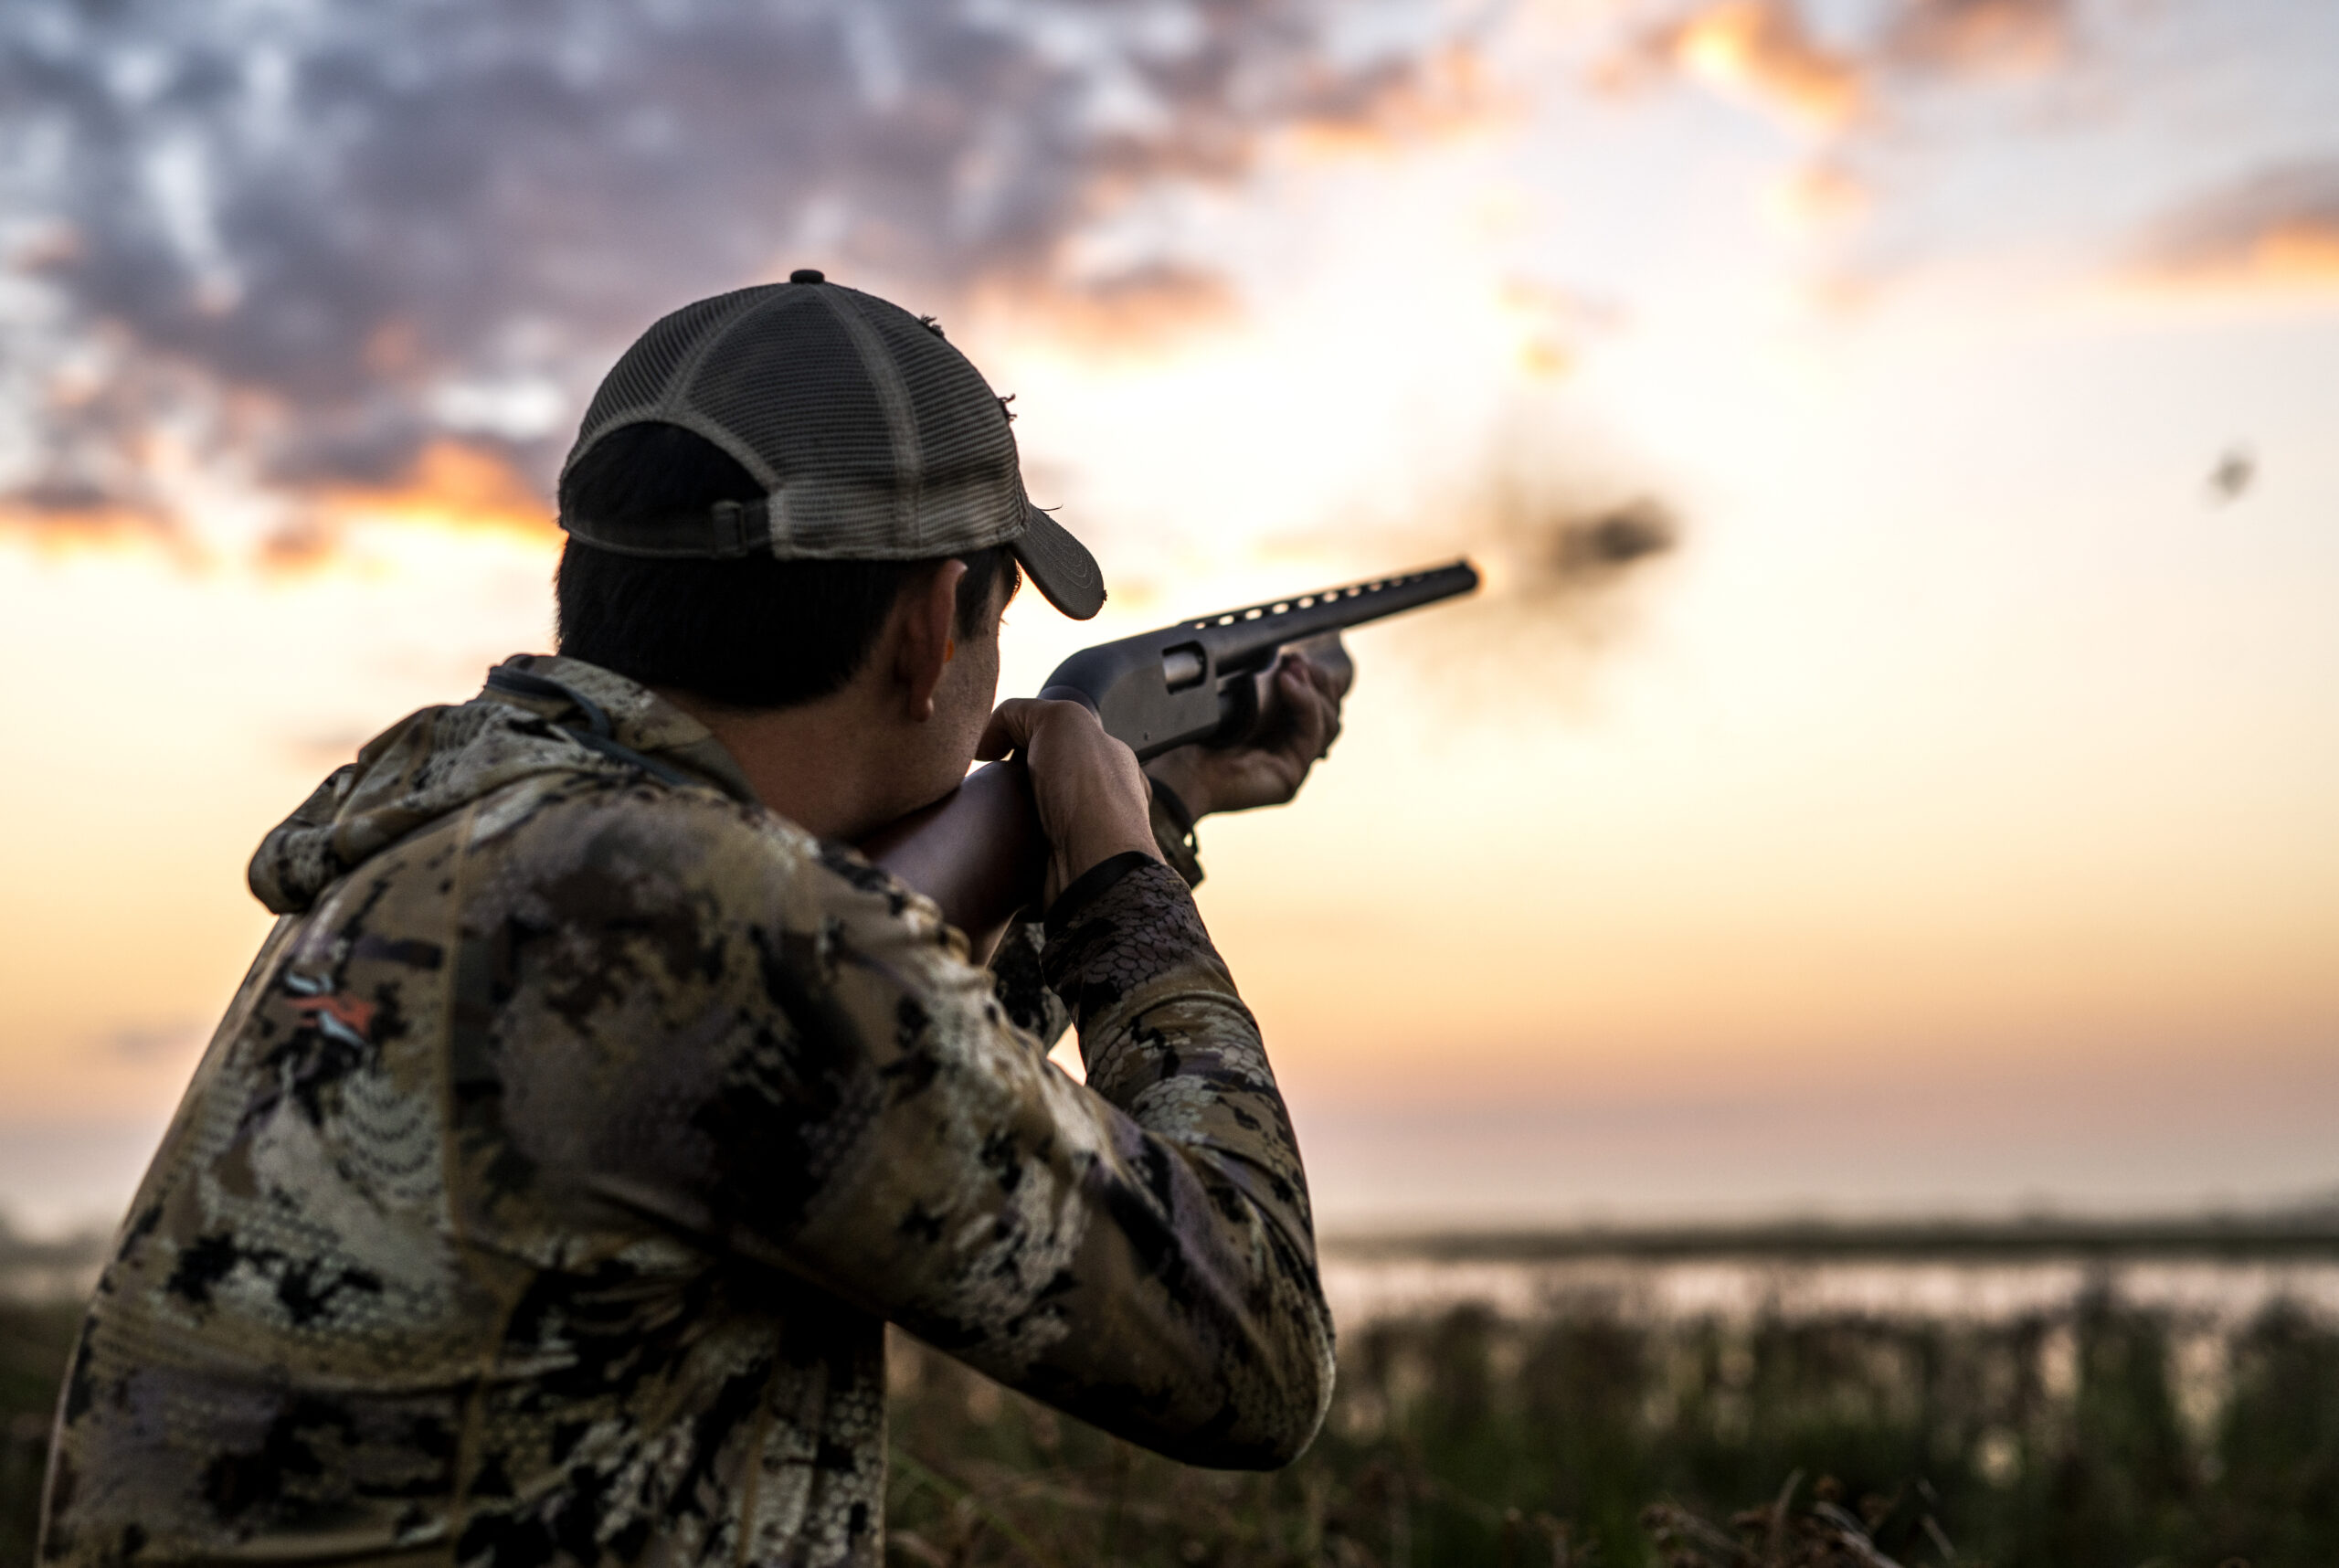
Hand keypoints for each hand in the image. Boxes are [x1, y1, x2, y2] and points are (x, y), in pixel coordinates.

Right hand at [978, 698, 1161, 905]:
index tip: (996, 748)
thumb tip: (987, 744)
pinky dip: (1004, 848)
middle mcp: (1102, 797)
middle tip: (988, 780)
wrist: (1093, 868)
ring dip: (1006, 814)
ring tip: (985, 811)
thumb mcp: (1059, 719)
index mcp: (1111, 759)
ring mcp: (1083, 836)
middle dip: (1012, 779)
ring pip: (1031, 816)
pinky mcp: (1059, 869)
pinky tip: (992, 841)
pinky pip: (1023, 853)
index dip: (1024, 737)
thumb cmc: (1088, 790)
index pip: (1062, 739)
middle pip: (1042, 778)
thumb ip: (1022, 713)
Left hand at [1145, 651, 1345, 819]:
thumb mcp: (1231, 700)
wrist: (1174, 768)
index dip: (1315, 678)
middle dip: (1318, 679)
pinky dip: (1305, 704)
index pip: (1315, 703)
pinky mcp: (1290, 777)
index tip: (1297, 653)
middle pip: (1329, 712)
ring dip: (1314, 689)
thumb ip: (1263, 686)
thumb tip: (1290, 657)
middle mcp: (1286, 751)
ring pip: (1328, 723)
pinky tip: (1288, 684)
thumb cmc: (1190, 735)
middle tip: (1297, 657)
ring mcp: (1291, 766)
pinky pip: (1311, 735)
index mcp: (1274, 734)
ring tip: (1292, 667)